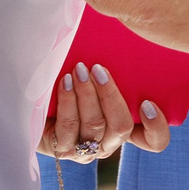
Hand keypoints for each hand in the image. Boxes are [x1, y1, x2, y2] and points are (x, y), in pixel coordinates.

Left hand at [35, 60, 169, 161]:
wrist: (32, 99)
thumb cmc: (71, 80)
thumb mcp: (95, 78)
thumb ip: (111, 73)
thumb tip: (121, 40)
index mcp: (124, 128)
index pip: (153, 141)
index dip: (157, 127)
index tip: (147, 102)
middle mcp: (108, 143)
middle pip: (122, 127)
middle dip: (111, 96)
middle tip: (98, 70)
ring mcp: (85, 150)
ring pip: (95, 125)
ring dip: (87, 94)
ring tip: (79, 70)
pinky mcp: (62, 149)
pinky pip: (70, 126)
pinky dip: (69, 101)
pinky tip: (65, 82)